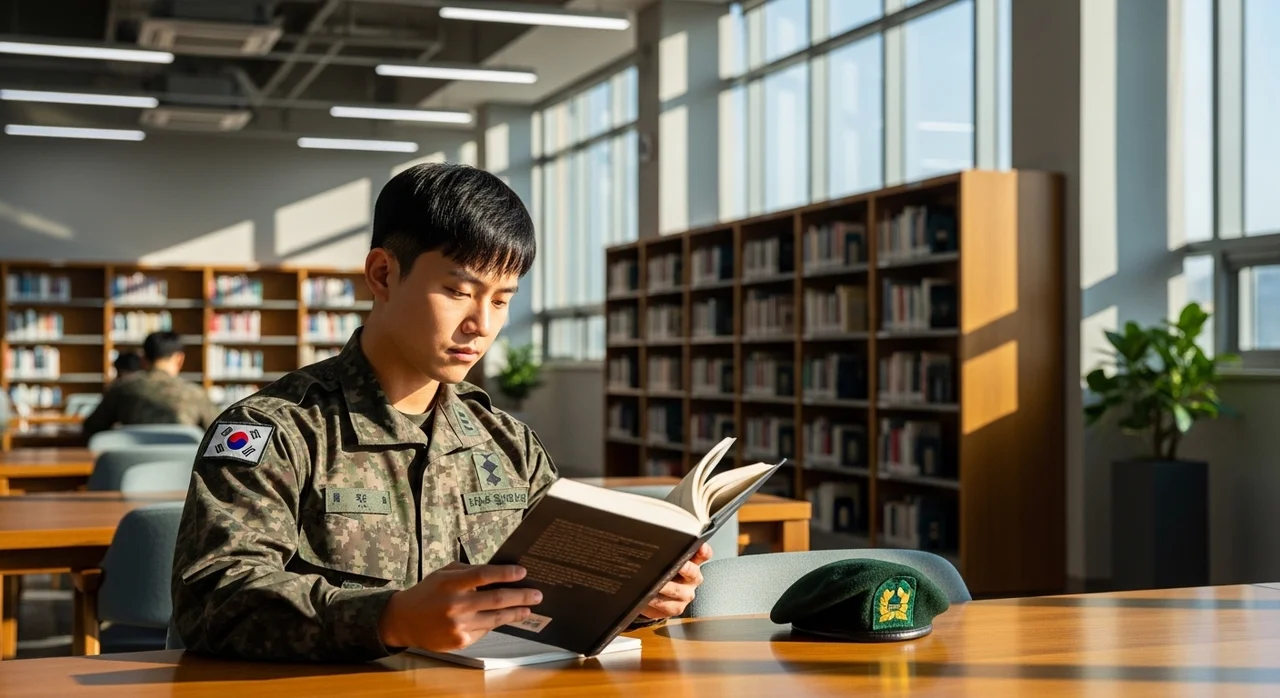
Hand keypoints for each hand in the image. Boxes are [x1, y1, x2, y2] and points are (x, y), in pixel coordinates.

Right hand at [377, 562, 542, 651]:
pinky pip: (484, 630)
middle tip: (537, 594)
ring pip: (495, 619)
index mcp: (451, 583)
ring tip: (528, 609)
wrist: (404, 620)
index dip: (505, 573)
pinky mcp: (460, 640)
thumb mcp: (444, 574)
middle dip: (521, 596)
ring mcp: (458, 625)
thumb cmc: (428, 592)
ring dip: (515, 613)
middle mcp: (455, 605)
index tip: (523, 572)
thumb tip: (499, 573)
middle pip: (496, 599)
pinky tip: (501, 618)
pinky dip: (493, 623)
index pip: (483, 575)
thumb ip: (468, 573)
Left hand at [639, 543, 711, 619]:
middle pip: (692, 572)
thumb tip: (651, 538)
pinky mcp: (676, 608)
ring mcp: (686, 594)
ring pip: (678, 590)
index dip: (703, 551)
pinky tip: (648, 596)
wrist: (655, 597)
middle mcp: (692, 578)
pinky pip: (667, 605)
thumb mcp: (664, 560)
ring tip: (656, 583)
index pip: (703, 554)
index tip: (700, 547)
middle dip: (685, 568)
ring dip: (666, 586)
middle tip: (678, 565)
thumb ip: (664, 551)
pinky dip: (656, 600)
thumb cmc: (661, 573)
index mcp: (692, 562)